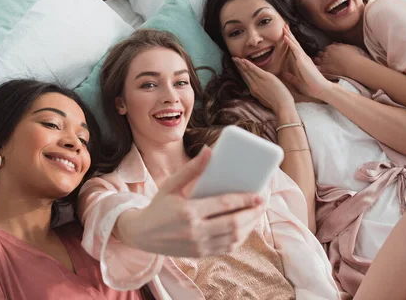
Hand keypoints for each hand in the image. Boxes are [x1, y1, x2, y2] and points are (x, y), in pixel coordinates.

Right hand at [118, 146, 264, 256]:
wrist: (142, 234)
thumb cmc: (158, 205)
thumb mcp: (171, 184)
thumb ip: (192, 169)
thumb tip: (209, 151)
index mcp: (187, 212)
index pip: (223, 206)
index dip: (244, 200)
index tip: (259, 194)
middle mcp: (195, 231)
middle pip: (233, 224)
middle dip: (252, 213)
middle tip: (263, 202)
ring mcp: (199, 245)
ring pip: (234, 238)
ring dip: (249, 226)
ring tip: (256, 213)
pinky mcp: (200, 254)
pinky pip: (227, 248)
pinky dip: (240, 237)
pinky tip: (245, 226)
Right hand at [233, 56, 294, 113]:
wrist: (282, 106)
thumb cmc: (277, 104)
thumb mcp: (265, 99)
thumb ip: (260, 93)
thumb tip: (259, 90)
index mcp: (254, 91)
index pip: (246, 79)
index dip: (241, 72)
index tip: (238, 66)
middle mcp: (254, 86)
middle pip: (245, 74)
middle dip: (239, 66)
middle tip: (234, 59)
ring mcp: (259, 82)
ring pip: (248, 71)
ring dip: (241, 63)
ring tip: (236, 58)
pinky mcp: (265, 77)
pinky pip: (254, 69)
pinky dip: (248, 64)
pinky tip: (243, 60)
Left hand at [282, 26, 333, 99]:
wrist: (320, 89)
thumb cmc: (312, 87)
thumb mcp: (298, 82)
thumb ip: (291, 77)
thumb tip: (283, 73)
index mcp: (302, 62)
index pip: (295, 49)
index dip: (290, 41)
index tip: (285, 34)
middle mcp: (303, 58)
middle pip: (295, 44)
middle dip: (289, 34)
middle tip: (284, 26)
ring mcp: (303, 58)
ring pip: (294, 44)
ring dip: (289, 35)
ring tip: (284, 27)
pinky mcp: (302, 60)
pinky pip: (295, 49)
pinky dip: (290, 42)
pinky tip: (285, 36)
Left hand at [313, 43, 368, 78]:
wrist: (354, 67)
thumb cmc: (355, 57)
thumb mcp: (349, 47)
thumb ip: (340, 45)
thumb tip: (335, 44)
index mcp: (331, 47)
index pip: (326, 48)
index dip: (327, 52)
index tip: (329, 55)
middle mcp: (325, 53)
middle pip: (319, 53)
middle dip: (322, 56)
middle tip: (326, 60)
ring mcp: (323, 61)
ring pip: (316, 60)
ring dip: (318, 62)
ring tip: (323, 65)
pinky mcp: (322, 70)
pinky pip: (316, 68)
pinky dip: (317, 69)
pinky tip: (321, 70)